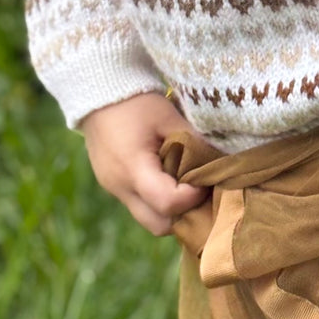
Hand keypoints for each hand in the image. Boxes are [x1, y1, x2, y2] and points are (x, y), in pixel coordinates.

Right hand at [80, 91, 208, 235]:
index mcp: (133, 169)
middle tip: (200, 190)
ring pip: (148, 218)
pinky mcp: (112, 184)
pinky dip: (156, 199)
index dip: (193, 197)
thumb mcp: (169, 117)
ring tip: (185, 184)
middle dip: (184, 214)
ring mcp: (114, 189)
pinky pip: (139, 204)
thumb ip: (194, 142)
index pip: (169, 204)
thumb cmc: (136, 103)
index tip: (206, 180)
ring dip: (170, 209)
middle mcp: (120, 187)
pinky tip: (169, 176)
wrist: (97, 93)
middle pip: (158, 225)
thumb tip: (220, 162)